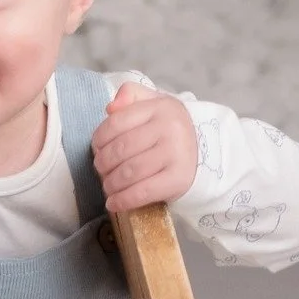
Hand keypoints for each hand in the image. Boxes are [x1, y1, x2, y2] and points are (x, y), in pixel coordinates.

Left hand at [90, 81, 197, 211]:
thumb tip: (110, 108)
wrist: (202, 151)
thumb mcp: (153, 103)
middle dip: (103, 163)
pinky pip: (143, 192)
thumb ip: (130, 95)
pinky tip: (113, 203)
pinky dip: (123, 200)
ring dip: (110, 183)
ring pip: (130, 172)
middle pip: (121, 149)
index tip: (96, 149)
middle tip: (100, 170)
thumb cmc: (168, 128)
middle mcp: (170, 128)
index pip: (117, 122)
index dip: (99, 138)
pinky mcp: (178, 179)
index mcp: (159, 107)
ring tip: (107, 186)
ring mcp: (176, 154)